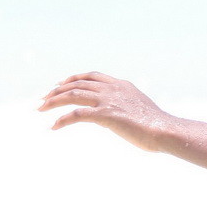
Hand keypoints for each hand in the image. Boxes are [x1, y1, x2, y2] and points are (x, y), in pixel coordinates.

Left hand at [40, 72, 173, 150]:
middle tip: (43, 99)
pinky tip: (53, 126)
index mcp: (121, 85)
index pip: (92, 76)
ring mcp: (108, 100)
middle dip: (57, 90)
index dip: (73, 78)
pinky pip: (76, 114)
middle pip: (77, 83)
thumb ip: (125, 108)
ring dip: (53, 101)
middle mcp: (112, 89)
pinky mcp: (105, 115)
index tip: (60, 84)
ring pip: (72, 95)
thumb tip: (112, 117)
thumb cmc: (158, 127)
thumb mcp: (140, 111)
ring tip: (40, 108)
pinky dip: (62, 120)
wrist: (166, 131)